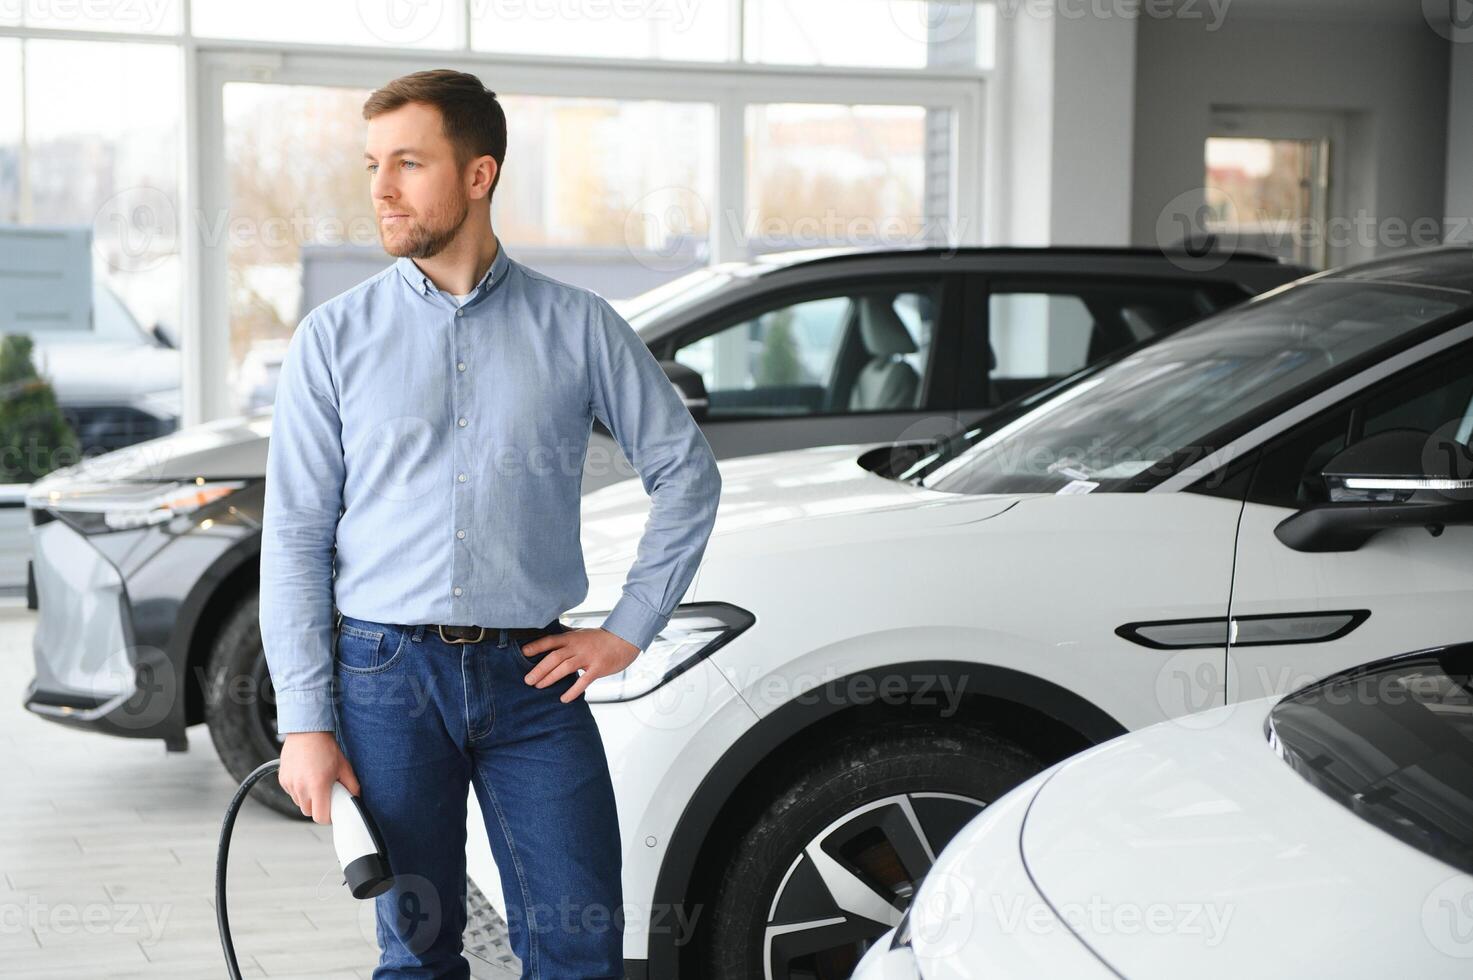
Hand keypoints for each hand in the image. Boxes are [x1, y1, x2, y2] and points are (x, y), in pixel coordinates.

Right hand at [278, 731, 359, 823]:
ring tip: (315, 782)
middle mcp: (301, 787)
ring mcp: (290, 784)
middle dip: (318, 807)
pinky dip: (299, 790)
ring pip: (299, 803)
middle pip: (309, 812)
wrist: (307, 732)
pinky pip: (292, 793)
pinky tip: (306, 777)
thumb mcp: (344, 767)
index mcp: (318, 786)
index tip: (332, 811)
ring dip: (308, 799)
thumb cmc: (325, 747)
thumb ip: (352, 786)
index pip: (320, 817)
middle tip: (326, 794)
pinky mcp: (283, 780)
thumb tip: (355, 799)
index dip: (328, 817)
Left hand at [521, 627, 638, 702]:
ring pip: (565, 668)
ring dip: (550, 678)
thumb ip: (566, 635)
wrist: (624, 640)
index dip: (536, 646)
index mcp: (572, 637)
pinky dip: (572, 691)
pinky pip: (583, 681)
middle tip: (527, 680)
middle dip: (539, 669)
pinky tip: (563, 698)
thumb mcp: (581, 633)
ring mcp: (588, 657)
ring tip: (539, 687)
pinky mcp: (598, 668)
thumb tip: (549, 633)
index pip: (550, 640)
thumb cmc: (601, 638)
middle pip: (554, 657)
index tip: (522, 653)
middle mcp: (578, 646)